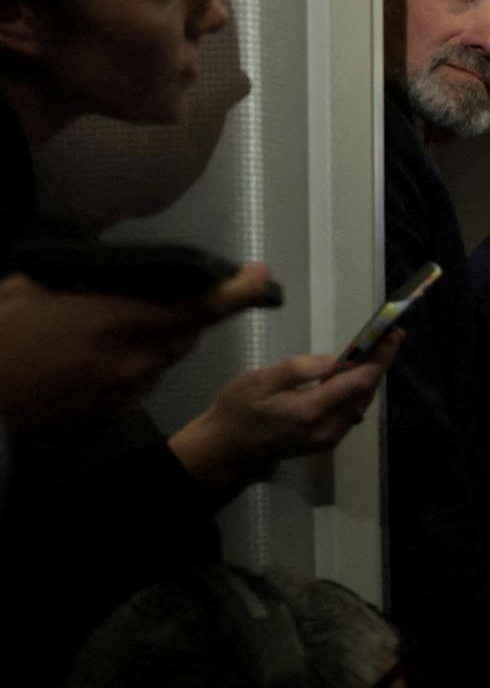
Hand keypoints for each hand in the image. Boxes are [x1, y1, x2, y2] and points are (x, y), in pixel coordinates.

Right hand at [0, 264, 272, 433]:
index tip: (260, 276)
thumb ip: (85, 285)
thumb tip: (111, 279)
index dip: (236, 292)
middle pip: (186, 332)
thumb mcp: (31, 292)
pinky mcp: (118, 411)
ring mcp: (129, 390)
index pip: (197, 307)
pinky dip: (132, 365)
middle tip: (154, 299)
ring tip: (105, 331)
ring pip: (165, 357)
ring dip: (152, 340)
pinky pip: (142, 380)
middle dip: (181, 314)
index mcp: (116, 321)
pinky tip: (94, 360)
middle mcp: (134, 358)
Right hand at [168, 329, 401, 494]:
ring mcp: (328, 439)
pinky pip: (350, 414)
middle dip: (379, 365)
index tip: (393, 335)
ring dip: (369, 379)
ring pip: (360, 405)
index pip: (358, 382)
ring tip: (374, 352)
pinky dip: (356, 393)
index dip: (379, 357)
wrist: (224, 450)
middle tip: (387, 338)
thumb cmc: (236, 411)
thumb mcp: (260, 380)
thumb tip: (335, 362)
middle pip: (365, 394)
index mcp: (311, 411)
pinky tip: (353, 377)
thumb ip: (299, 370)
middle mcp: (327, 429)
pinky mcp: (325, 442)